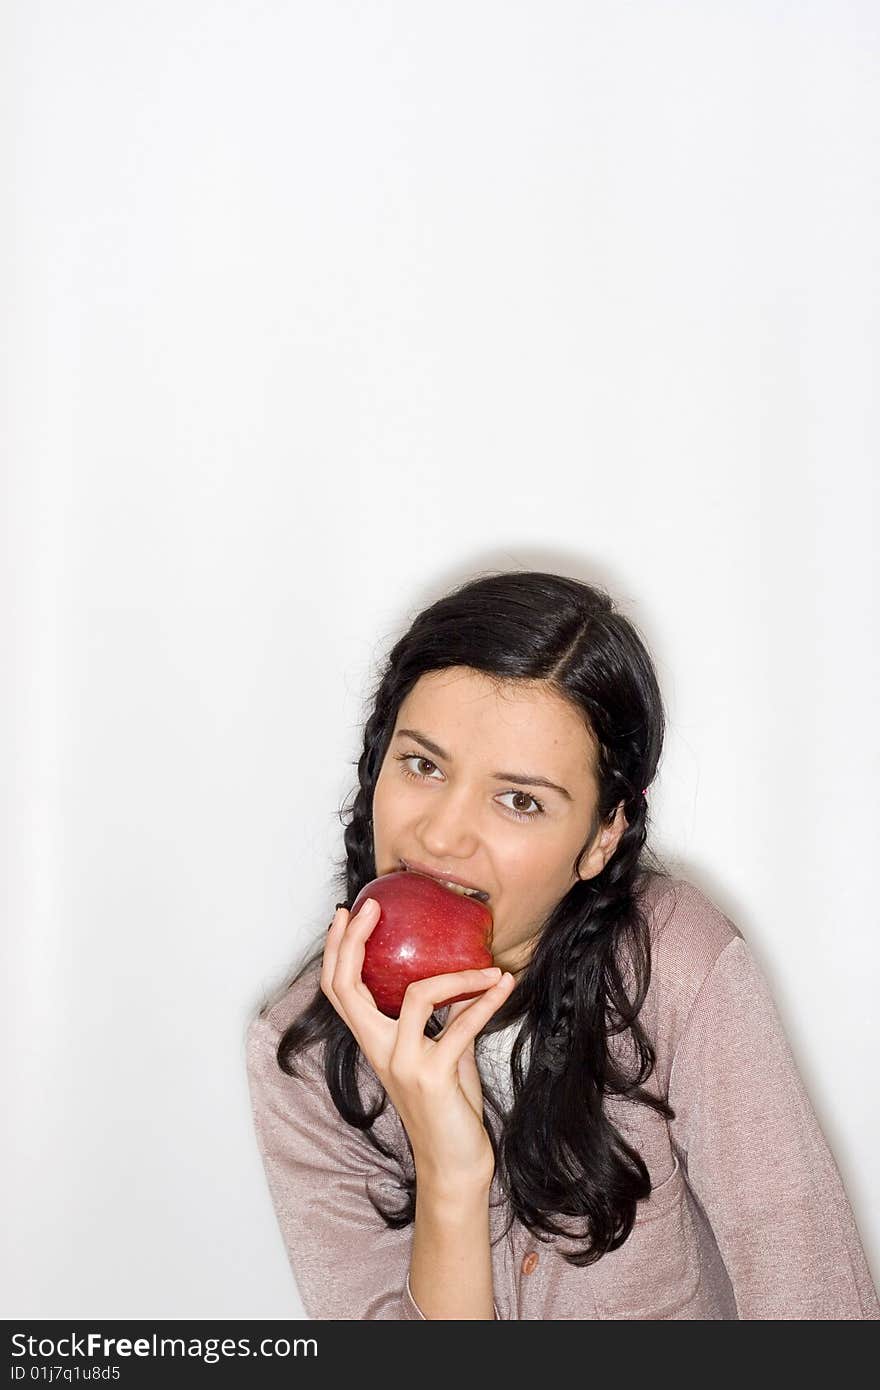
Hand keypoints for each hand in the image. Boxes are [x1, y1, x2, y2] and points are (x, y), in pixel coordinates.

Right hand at [321, 898, 515, 1191]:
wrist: (454, 1163)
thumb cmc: (448, 1107)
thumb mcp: (443, 1051)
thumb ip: (444, 1016)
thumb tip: (463, 975)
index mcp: (375, 1042)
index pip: (339, 990)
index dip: (337, 950)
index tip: (348, 913)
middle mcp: (380, 1051)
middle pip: (347, 989)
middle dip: (354, 942)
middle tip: (373, 908)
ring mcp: (403, 1064)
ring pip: (416, 996)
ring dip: (458, 975)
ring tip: (490, 966)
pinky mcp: (433, 1077)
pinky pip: (461, 1026)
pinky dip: (487, 1001)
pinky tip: (505, 985)